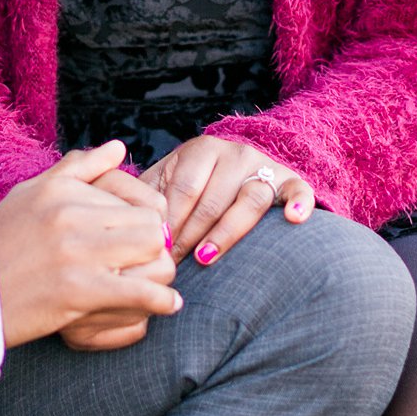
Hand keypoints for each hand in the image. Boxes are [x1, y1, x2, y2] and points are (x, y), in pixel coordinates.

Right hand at [0, 141, 180, 348]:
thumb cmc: (2, 243)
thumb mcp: (31, 193)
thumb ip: (78, 168)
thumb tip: (118, 147)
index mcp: (63, 190)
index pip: (133, 193)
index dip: (146, 217)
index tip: (143, 235)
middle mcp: (71, 214)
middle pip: (149, 220)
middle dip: (156, 242)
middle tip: (151, 260)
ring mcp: (77, 252)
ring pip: (152, 249)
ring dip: (161, 270)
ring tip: (157, 283)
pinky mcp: (80, 291)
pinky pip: (140, 291)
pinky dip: (161, 300)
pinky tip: (168, 304)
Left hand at [143, 135, 315, 269]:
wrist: (231, 170)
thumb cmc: (188, 188)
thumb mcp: (163, 182)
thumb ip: (140, 195)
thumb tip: (118, 219)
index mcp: (201, 150)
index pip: (184, 189)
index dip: (169, 223)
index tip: (156, 252)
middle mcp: (234, 153)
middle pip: (213, 200)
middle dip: (190, 236)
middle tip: (174, 265)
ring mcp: (263, 166)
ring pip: (250, 200)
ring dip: (226, 233)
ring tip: (205, 258)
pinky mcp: (289, 180)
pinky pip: (298, 189)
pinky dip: (298, 202)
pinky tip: (293, 219)